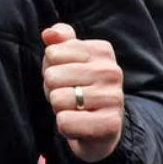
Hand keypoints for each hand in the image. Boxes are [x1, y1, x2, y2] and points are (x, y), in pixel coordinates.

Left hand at [41, 23, 124, 162]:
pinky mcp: (110, 124)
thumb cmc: (79, 88)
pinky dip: (65, 127)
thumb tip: (48, 34)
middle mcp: (111, 71)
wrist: (100, 129)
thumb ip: (60, 38)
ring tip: (75, 110)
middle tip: (70, 97)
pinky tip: (79, 125)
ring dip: (59, 108)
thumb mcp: (68, 59)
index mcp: (102, 50)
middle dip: (53, 89)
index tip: (67, 77)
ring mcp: (113, 97)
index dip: (52, 68)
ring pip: (57, 99)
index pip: (52, 53)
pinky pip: (65, 122)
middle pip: (52, 76)